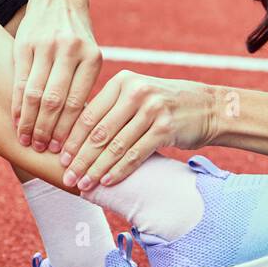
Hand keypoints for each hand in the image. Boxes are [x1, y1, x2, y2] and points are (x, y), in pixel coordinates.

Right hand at [11, 0, 102, 153]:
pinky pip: (19, 80)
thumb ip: (82, 85)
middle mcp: (70, 50)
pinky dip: (17, 103)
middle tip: (42, 149)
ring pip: (34, 93)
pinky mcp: (25, 43)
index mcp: (92, 57)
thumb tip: (80, 129)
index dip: (68, 129)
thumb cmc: (76, 36)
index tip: (63, 150)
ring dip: (29, 121)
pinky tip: (16, 120)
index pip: (78, 102)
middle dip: (47, 130)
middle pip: (55, 101)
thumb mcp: (89, 56)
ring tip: (27, 139)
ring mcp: (45, 46)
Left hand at [61, 72, 221, 188]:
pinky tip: (106, 182)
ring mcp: (152, 109)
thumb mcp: (137, 95)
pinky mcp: (166, 128)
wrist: (209, 107)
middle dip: (80, 157)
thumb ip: (110, 109)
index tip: (58, 157)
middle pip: (99, 132)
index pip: (89, 113)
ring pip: (115, 146)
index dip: (71, 137)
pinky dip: (119, 170)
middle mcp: (136, 92)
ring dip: (96, 169)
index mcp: (122, 81)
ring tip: (82, 184)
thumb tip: (72, 136)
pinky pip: (135, 154)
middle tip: (66, 176)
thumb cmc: (165, 105)